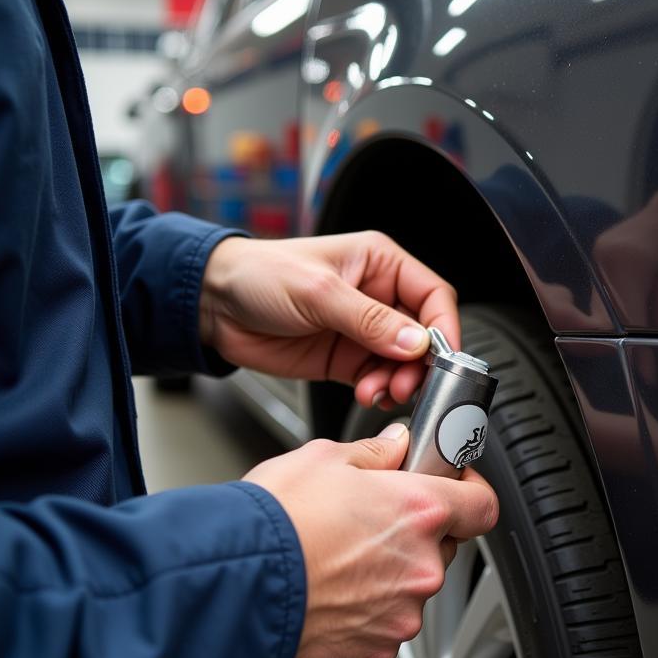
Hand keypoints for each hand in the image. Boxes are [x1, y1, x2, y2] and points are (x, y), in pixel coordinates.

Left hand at [200, 232, 458, 405]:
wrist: (214, 306)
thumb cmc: (260, 276)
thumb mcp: (319, 292)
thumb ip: (370, 320)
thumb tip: (417, 343)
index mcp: (380, 264)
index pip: (432, 296)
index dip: (444, 328)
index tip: (443, 358)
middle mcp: (378, 296)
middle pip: (423, 335)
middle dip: (419, 364)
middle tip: (405, 383)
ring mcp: (362, 330)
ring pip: (403, 363)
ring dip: (397, 381)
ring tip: (378, 391)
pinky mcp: (346, 358)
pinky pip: (378, 378)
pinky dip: (378, 391)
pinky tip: (366, 394)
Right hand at [244, 424, 498, 657]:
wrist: (233, 588)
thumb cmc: (272, 524)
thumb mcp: (323, 458)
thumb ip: (375, 452)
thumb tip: (396, 447)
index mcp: (419, 511)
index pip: (483, 504)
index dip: (470, 492)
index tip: (453, 486)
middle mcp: (422, 566)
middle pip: (444, 547)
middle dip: (414, 534)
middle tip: (370, 523)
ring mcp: (402, 614)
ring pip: (411, 589)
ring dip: (388, 576)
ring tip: (336, 562)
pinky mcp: (376, 652)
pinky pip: (384, 626)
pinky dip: (365, 614)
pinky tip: (329, 594)